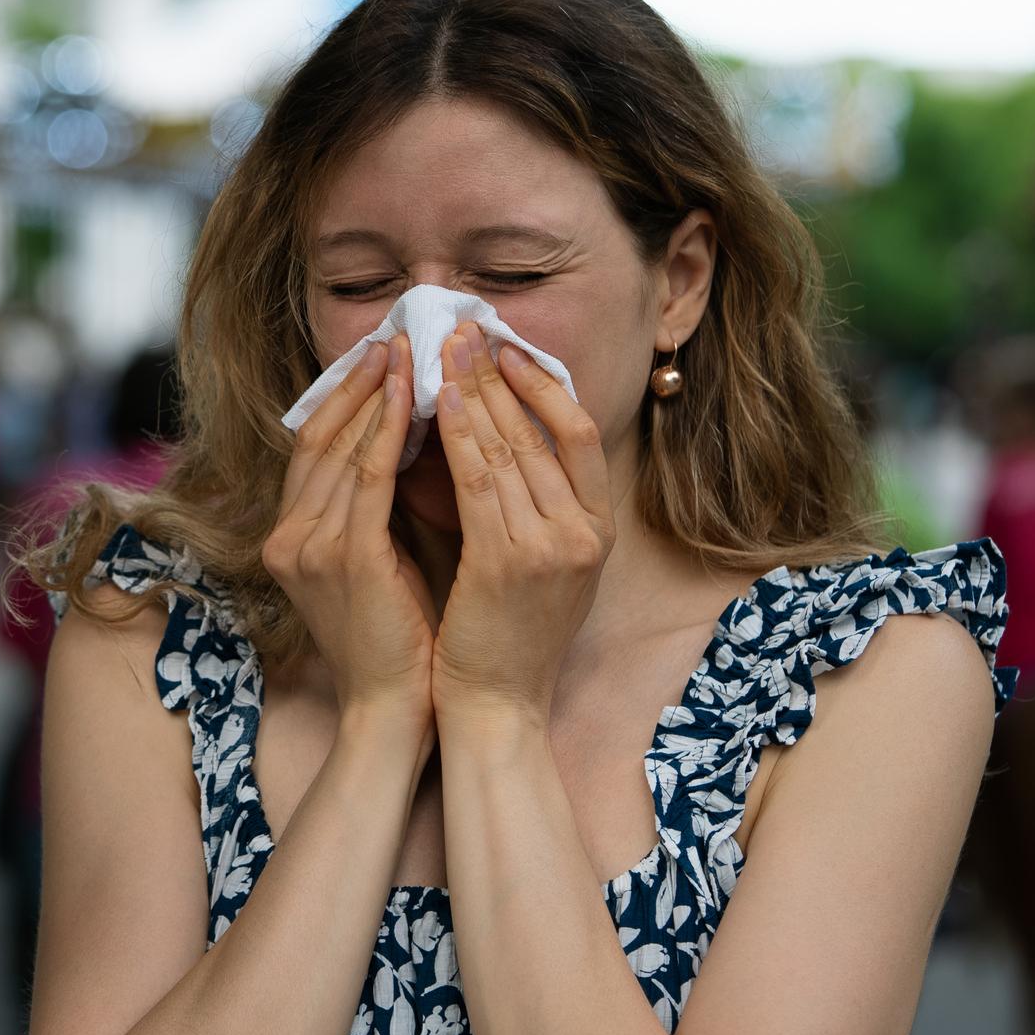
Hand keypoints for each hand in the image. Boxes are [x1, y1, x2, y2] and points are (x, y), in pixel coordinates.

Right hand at [264, 335, 436, 727]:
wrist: (395, 709)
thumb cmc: (399, 638)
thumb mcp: (377, 560)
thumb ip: (377, 506)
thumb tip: (409, 438)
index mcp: (290, 536)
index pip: (313, 447)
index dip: (343, 397)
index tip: (378, 354)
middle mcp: (288, 536)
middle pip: (320, 435)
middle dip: (359, 381)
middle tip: (394, 333)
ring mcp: (309, 545)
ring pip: (344, 447)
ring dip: (378, 392)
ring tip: (409, 349)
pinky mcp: (344, 557)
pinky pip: (369, 476)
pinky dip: (390, 430)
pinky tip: (416, 396)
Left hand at [429, 321, 614, 730]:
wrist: (496, 705)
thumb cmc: (503, 633)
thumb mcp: (537, 559)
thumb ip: (529, 501)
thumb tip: (492, 425)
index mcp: (599, 530)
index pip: (581, 433)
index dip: (543, 384)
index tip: (506, 347)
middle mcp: (585, 534)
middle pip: (542, 430)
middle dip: (499, 374)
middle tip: (464, 329)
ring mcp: (552, 548)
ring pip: (509, 448)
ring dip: (473, 391)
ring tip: (443, 350)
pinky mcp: (508, 563)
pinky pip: (479, 482)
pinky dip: (457, 435)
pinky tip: (436, 401)